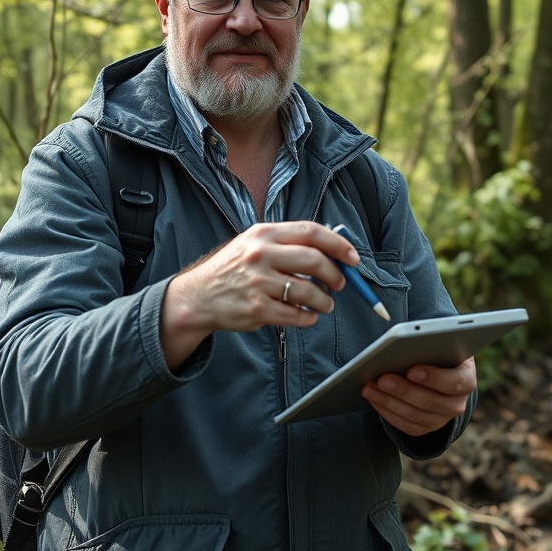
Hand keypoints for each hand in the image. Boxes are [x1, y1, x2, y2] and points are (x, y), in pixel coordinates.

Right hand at [161, 221, 357, 367]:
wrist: (198, 296)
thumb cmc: (234, 268)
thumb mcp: (255, 243)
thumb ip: (288, 243)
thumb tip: (333, 250)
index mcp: (264, 234)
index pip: (311, 232)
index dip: (338, 244)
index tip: (353, 257)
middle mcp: (261, 255)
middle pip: (315, 261)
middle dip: (336, 275)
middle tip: (340, 284)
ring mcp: (258, 283)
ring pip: (309, 292)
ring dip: (325, 301)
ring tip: (325, 304)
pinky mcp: (256, 309)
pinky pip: (296, 316)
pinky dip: (309, 318)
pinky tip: (308, 316)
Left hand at [361, 357, 476, 436]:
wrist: (442, 371)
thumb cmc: (439, 353)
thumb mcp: (441, 346)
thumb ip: (430, 346)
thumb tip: (406, 345)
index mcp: (466, 379)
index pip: (453, 382)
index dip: (433, 377)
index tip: (412, 370)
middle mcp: (457, 403)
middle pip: (429, 401)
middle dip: (403, 389)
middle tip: (382, 378)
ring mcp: (442, 419)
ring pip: (414, 415)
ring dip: (388, 401)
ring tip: (370, 388)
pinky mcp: (426, 428)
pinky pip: (405, 425)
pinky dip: (387, 412)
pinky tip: (373, 398)